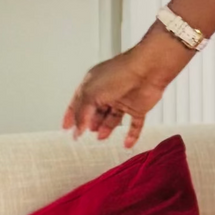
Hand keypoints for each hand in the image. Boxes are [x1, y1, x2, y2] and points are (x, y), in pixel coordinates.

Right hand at [63, 32, 187, 146]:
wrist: (148, 70)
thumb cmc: (120, 73)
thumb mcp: (91, 93)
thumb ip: (82, 113)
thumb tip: (78, 129)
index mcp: (93, 83)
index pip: (78, 101)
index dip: (71, 114)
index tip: (66, 127)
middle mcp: (108, 91)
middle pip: (96, 111)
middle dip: (90, 122)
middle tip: (85, 133)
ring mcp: (124, 99)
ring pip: (113, 118)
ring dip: (106, 129)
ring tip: (101, 137)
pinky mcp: (139, 107)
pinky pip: (135, 124)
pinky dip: (132, 135)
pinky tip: (127, 144)